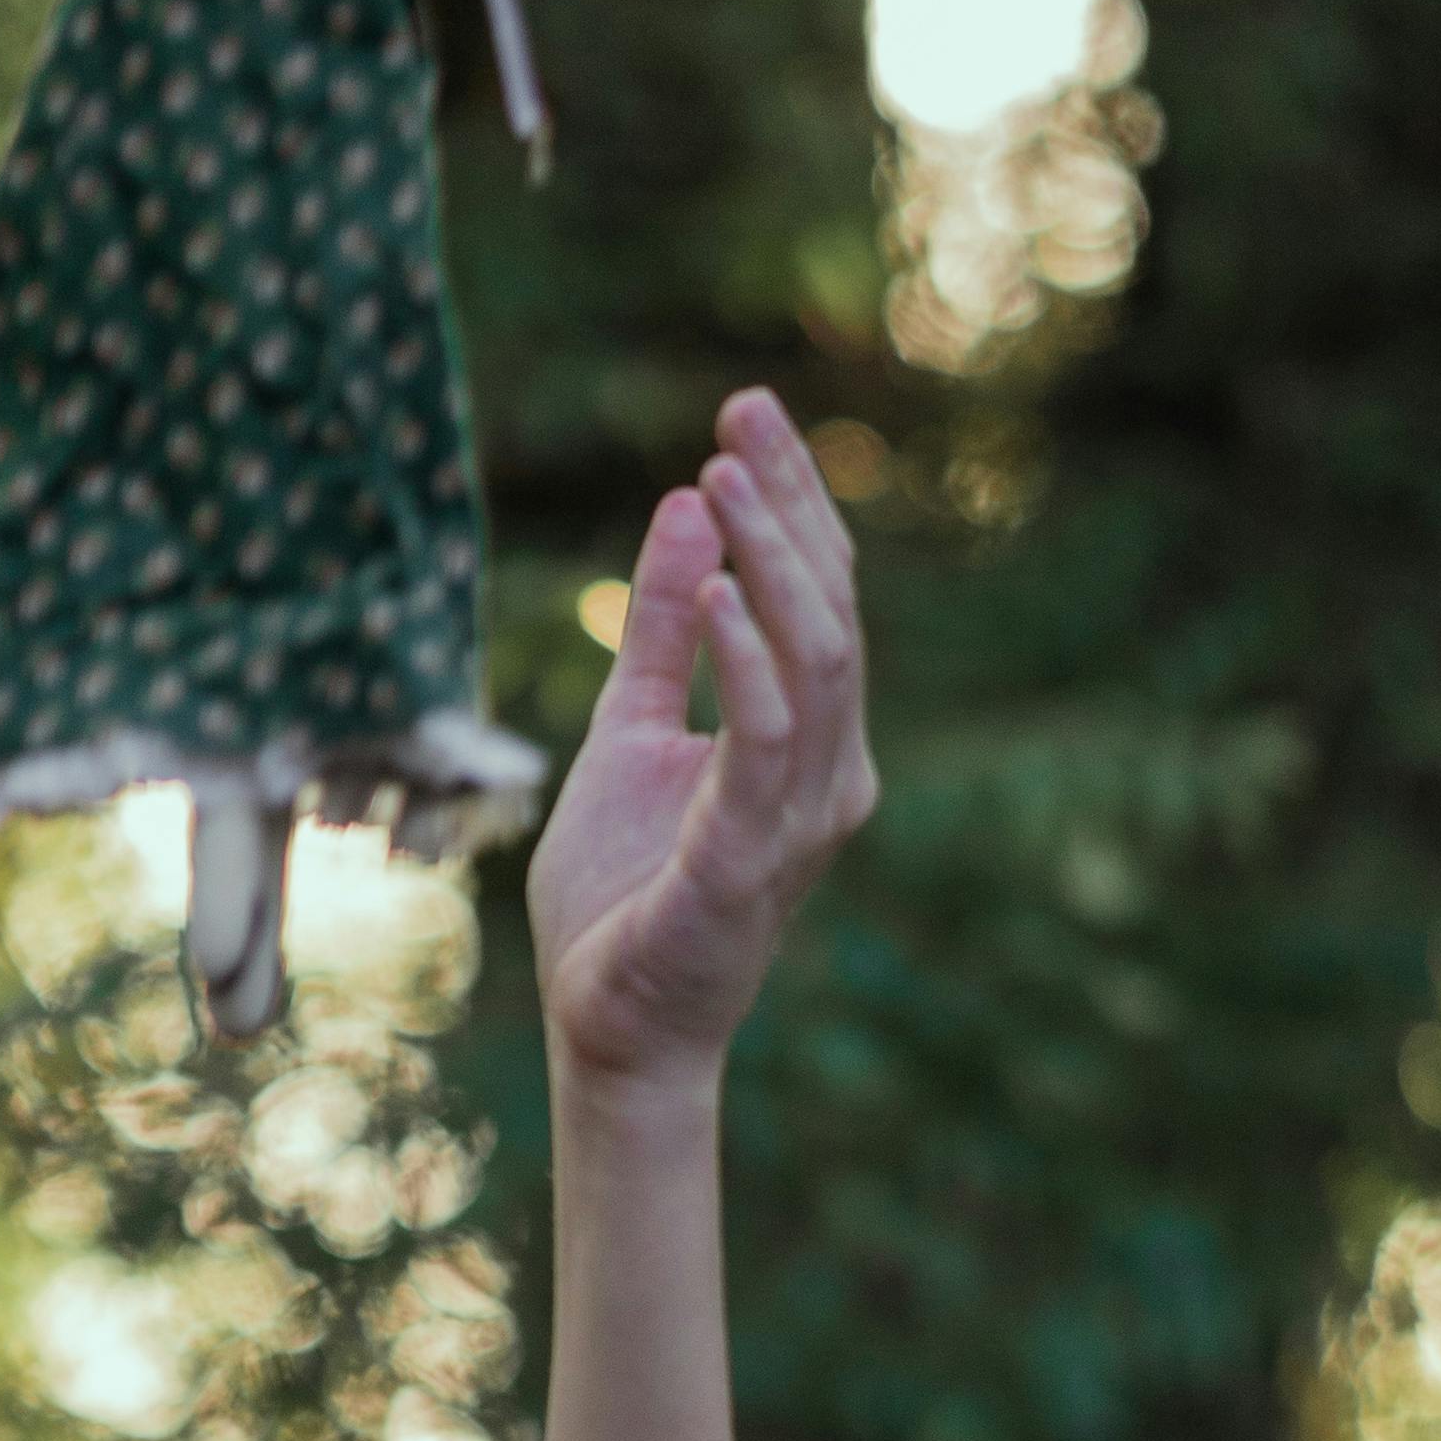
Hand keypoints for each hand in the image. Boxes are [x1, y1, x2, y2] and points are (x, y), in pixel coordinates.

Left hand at [524, 388, 874, 1104]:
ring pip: (818, 659)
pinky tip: (709, 588)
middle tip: (739, 416)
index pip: (817, 597)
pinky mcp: (753, 855)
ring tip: (720, 478)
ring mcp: (801, 816)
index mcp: (806, 740)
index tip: (745, 413)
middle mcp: (828, 771)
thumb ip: (658, 635)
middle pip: (833, 609)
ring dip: (770, 560)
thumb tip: (685, 507)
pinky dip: (744, 658)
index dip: (791, 501)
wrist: (607, 1027)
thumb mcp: (628, 733)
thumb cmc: (624, 893)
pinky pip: (769, 740)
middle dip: (790, 506)